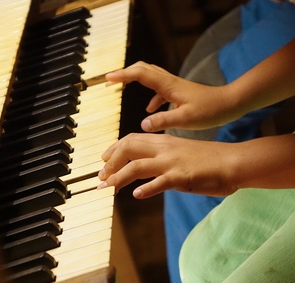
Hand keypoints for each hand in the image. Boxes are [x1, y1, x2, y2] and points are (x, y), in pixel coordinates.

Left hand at [98, 133, 235, 198]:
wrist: (233, 160)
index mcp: (164, 141)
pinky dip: (145, 189)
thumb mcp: (182, 151)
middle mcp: (164, 148)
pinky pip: (158, 183)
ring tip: (107, 188)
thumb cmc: (209, 157)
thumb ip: (163, 156)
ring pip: (136, 166)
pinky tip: (136, 195)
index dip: (114, 148)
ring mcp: (172, 162)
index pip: (131, 139)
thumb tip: (147, 166)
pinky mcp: (182, 177)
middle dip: (110, 162)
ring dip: (118, 177)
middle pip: (128, 148)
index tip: (103, 159)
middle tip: (100, 176)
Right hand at [105, 61, 235, 131]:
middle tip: (110, 81)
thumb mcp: (186, 119)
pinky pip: (159, 90)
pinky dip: (150, 97)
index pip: (140, 74)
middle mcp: (169, 82)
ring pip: (150, 77)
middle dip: (125, 73)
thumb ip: (164, 121)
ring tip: (122, 88)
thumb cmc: (210, 110)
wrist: (229, 103)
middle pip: (142, 69)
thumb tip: (143, 124)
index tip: (107, 79)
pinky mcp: (178, 92)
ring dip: (134, 80)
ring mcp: (173, 86)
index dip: (122, 75)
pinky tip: (150, 110)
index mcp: (168, 86)